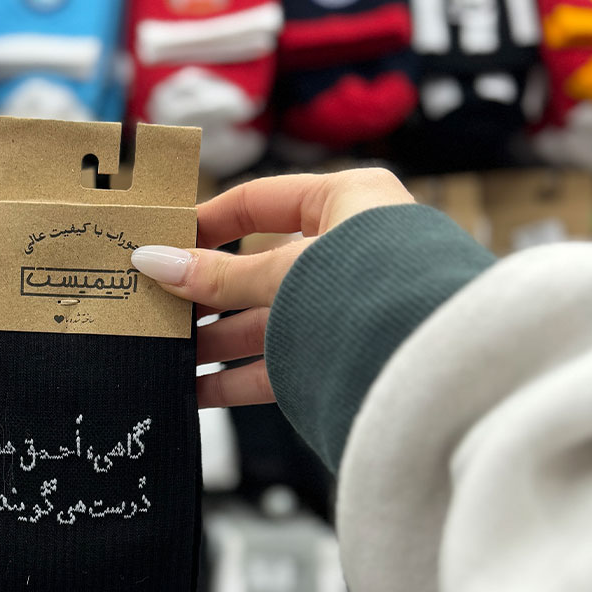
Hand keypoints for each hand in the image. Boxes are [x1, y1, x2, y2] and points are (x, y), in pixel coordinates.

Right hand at [131, 169, 413, 407]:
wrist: (438, 370)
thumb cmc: (371, 293)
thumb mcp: (284, 274)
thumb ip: (217, 275)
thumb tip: (152, 261)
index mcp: (346, 204)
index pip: (259, 201)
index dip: (205, 222)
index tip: (160, 241)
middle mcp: (346, 254)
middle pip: (254, 270)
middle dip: (203, 293)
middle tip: (155, 304)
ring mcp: (342, 310)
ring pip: (263, 323)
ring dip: (212, 341)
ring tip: (164, 352)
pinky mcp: (338, 361)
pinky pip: (276, 366)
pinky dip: (235, 379)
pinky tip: (195, 390)